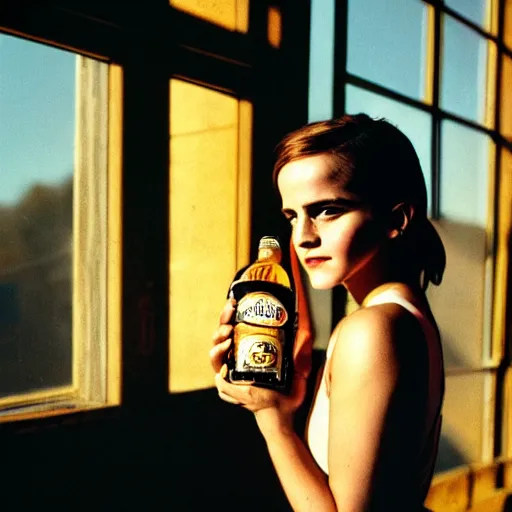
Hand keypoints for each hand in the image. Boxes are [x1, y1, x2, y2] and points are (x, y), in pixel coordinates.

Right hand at [210, 299, 306, 432]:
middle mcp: (234, 362)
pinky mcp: (231, 392)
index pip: (231, 329)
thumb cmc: (286, 393)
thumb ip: (299, 352)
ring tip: (228, 336)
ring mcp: (230, 377)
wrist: (283, 417)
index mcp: (243, 352)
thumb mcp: (295, 368)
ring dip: (218, 345)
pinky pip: (220, 382)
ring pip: (215, 357)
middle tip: (230, 316)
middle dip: (221, 324)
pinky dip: (220, 373)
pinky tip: (225, 364)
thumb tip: (306, 333)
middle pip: (219, 339)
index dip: (228, 315)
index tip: (233, 302)